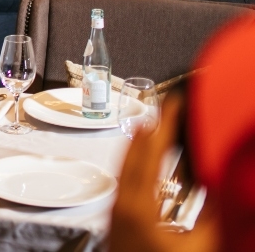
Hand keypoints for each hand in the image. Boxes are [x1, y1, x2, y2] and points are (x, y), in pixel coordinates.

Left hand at [109, 94, 218, 251]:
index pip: (150, 153)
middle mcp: (121, 205)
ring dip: (139, 144)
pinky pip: (122, 181)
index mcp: (140, 207)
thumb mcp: (203, 244)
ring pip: (122, 166)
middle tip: (165, 107)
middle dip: (149, 129)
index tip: (174, 104)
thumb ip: (215, 213)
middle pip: (131, 154)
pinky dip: (134, 163)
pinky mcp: (116, 221)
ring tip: (154, 125)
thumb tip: (228, 186)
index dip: (164, 126)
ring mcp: (114, 213)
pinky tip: (144, 160)